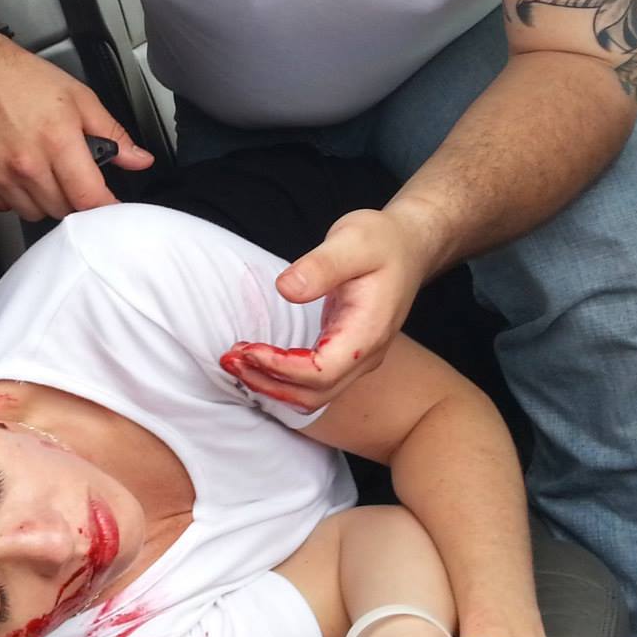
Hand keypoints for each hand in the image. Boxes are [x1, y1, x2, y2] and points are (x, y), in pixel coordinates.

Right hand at [0, 32, 154, 219]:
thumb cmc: (20, 77)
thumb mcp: (78, 97)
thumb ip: (112, 133)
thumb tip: (139, 159)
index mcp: (57, 141)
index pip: (89, 198)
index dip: (106, 207)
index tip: (110, 206)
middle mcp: (26, 164)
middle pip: (63, 210)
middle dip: (74, 197)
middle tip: (71, 174)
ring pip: (34, 213)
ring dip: (45, 199)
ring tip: (42, 170)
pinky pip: (5, 207)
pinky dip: (16, 197)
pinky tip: (17, 172)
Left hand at [222, 205, 442, 408]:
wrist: (408, 246)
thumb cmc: (382, 241)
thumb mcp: (353, 241)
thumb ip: (322, 265)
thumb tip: (286, 288)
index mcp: (367, 333)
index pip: (320, 372)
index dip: (280, 368)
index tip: (247, 349)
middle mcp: (365, 356)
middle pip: (313, 395)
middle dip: (267, 382)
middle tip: (229, 358)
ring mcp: (358, 360)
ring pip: (312, 396)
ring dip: (271, 384)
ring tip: (236, 361)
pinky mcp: (346, 355)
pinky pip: (312, 383)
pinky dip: (281, 377)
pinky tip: (257, 358)